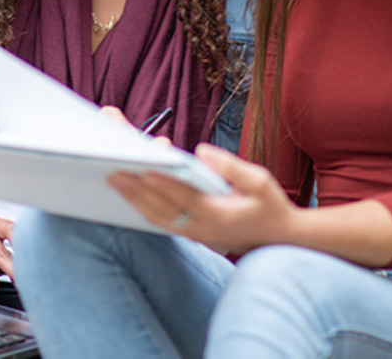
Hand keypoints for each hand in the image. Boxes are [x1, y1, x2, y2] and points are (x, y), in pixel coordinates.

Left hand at [108, 144, 297, 255]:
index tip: (143, 171)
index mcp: (220, 216)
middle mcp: (203, 229)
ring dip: (134, 199)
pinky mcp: (191, 235)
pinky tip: (129, 191)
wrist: (279, 240)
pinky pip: (161, 222)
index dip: (163, 185)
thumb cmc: (270, 206)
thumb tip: (202, 152)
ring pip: (157, 218)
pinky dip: (143, 206)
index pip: (185, 199)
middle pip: (162, 209)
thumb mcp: (261, 181)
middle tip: (112, 171)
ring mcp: (195, 235)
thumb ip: (232, 167)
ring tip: (113, 178)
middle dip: (136, 190)